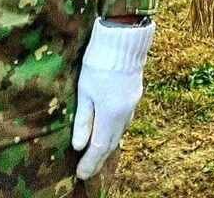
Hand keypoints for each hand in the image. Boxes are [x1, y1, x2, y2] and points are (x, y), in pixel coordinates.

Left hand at [71, 17, 154, 178]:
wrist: (124, 39)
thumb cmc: (99, 63)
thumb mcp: (85, 91)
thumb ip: (83, 120)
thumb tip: (78, 146)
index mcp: (110, 116)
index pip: (99, 148)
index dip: (89, 163)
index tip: (80, 175)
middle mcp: (124, 114)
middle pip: (110, 143)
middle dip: (98, 158)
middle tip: (87, 170)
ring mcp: (132, 104)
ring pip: (119, 132)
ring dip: (107, 145)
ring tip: (96, 154)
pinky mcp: (134, 94)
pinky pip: (124, 120)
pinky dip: (115, 131)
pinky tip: (109, 130)